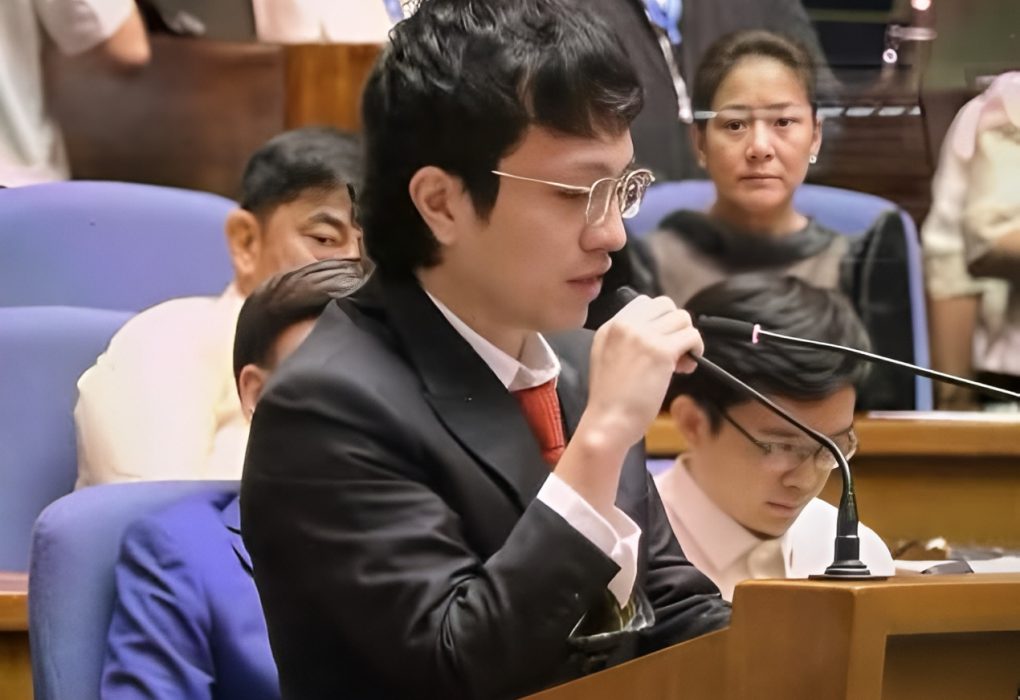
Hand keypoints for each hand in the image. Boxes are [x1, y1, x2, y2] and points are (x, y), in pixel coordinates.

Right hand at [583, 294, 702, 451]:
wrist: (607, 422)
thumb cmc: (608, 400)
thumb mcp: (606, 358)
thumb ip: (625, 340)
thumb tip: (657, 335)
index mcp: (610, 326)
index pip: (645, 302)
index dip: (659, 321)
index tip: (658, 343)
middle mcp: (625, 325)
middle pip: (666, 305)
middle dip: (674, 326)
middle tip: (672, 352)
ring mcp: (643, 336)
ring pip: (682, 318)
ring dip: (687, 338)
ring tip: (680, 362)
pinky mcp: (661, 352)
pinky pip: (691, 336)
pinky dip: (695, 350)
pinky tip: (685, 368)